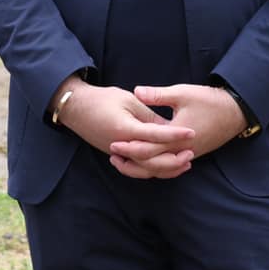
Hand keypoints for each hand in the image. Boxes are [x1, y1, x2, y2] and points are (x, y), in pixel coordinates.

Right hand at [51, 81, 195, 179]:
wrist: (76, 107)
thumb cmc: (102, 99)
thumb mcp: (128, 100)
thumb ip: (148, 115)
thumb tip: (169, 127)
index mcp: (126, 129)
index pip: (156, 135)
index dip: (175, 135)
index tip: (192, 133)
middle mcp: (121, 147)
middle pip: (152, 161)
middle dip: (174, 159)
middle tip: (191, 153)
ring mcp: (117, 154)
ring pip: (145, 169)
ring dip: (166, 169)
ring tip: (184, 163)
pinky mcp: (115, 156)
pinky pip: (137, 168)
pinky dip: (153, 170)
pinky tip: (166, 166)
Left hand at [119, 85, 248, 175]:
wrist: (235, 112)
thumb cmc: (209, 101)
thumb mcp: (182, 93)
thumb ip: (158, 95)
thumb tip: (137, 91)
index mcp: (176, 137)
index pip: (147, 149)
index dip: (129, 147)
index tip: (113, 143)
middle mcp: (181, 151)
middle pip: (151, 164)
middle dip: (131, 161)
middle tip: (113, 155)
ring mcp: (187, 155)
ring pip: (160, 169)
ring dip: (142, 167)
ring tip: (125, 160)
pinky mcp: (191, 154)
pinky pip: (170, 166)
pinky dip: (156, 166)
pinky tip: (146, 161)